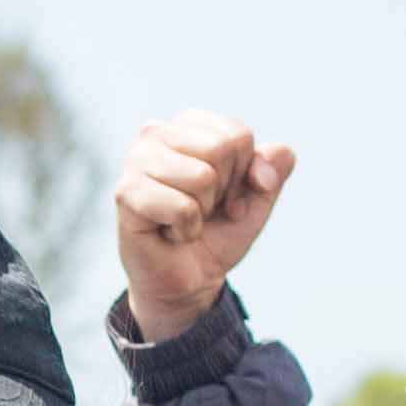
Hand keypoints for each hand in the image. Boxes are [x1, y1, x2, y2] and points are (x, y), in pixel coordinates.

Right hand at [113, 111, 291, 336]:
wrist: (187, 281)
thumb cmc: (216, 233)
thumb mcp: (257, 201)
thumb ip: (274, 170)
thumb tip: (279, 153)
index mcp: (186, 125)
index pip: (238, 135)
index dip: (244, 174)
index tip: (227, 197)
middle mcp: (155, 133)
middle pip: (221, 148)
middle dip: (224, 190)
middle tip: (205, 210)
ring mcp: (136, 160)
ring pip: (202, 176)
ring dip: (203, 211)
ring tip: (185, 220)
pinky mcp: (126, 193)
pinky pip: (183, 207)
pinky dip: (187, 229)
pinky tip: (170, 233)